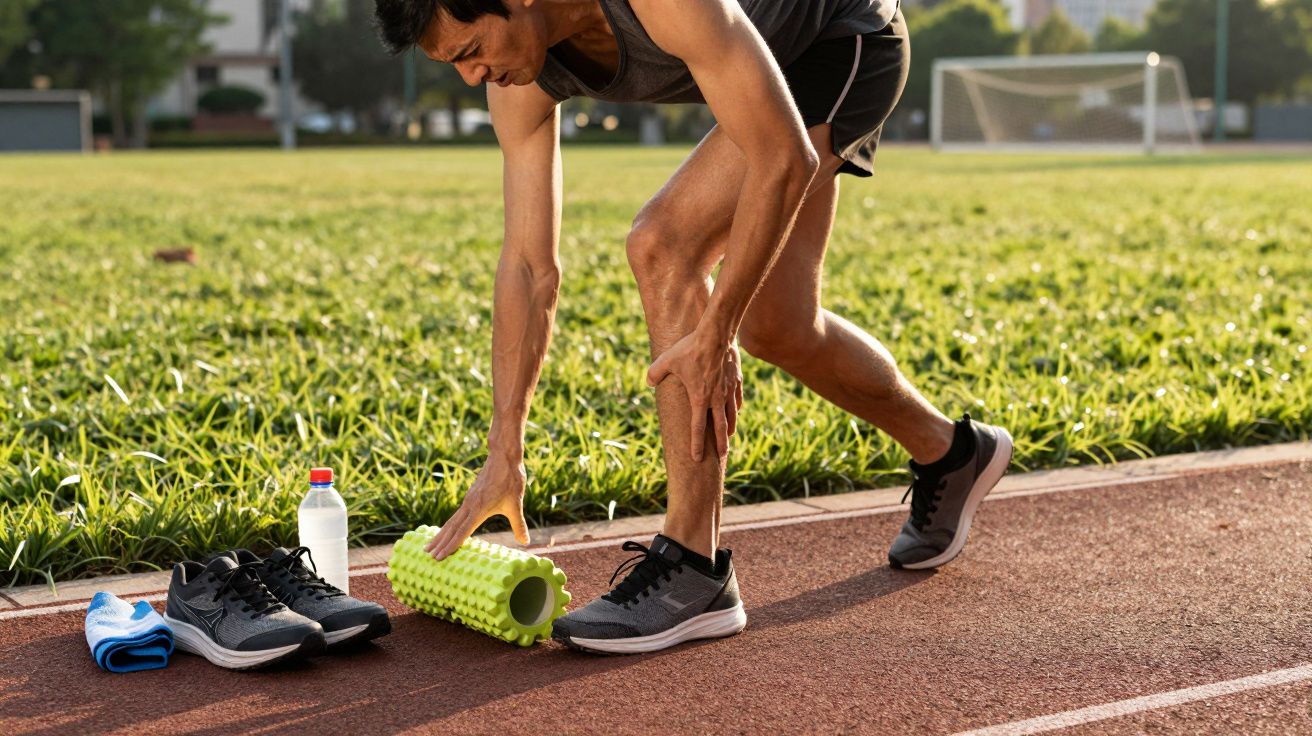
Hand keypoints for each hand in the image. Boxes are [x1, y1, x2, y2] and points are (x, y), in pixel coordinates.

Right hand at [424, 453, 529, 560]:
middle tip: (428, 556)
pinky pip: (456, 515)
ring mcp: (468, 500)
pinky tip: (446, 531)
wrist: (503, 457)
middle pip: (451, 528)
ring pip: (451, 521)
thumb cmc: (510, 480)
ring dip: (440, 535)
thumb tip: (526, 542)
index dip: (451, 545)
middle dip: (440, 543)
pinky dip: (448, 526)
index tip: (440, 557)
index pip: (462, 532)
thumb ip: (519, 525)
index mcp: (478, 509)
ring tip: (429, 546)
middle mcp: (469, 506)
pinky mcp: (470, 496)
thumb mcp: (516, 504)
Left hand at [646, 328, 742, 461]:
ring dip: (730, 427)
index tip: (697, 458)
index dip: (696, 444)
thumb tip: (648, 381)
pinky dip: (736, 408)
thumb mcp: (666, 360)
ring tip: (729, 437)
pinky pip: (737, 399)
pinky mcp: (736, 380)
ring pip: (731, 414)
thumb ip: (655, 372)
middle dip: (720, 444)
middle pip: (720, 427)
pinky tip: (736, 411)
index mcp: (699, 399)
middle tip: (722, 456)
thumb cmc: (690, 349)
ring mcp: (728, 390)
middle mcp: (716, 398)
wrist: (716, 335)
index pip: (698, 428)